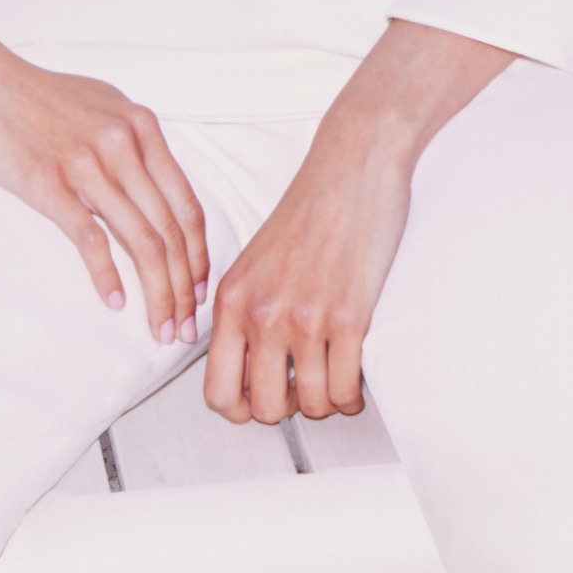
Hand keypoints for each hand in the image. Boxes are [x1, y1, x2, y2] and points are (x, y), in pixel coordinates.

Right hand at [0, 28, 209, 346]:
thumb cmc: (34, 94)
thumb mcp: (101, 105)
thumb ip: (132, 142)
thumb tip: (155, 187)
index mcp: (141, 127)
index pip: (186, 206)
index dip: (198, 256)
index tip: (197, 292)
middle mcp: (123, 144)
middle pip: (170, 231)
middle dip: (182, 288)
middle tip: (183, 329)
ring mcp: (87, 163)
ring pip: (140, 240)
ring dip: (156, 292)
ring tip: (158, 327)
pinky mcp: (49, 182)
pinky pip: (91, 239)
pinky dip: (108, 276)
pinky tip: (116, 301)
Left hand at [203, 18, 513, 426]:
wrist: (353, 163)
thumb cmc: (312, 208)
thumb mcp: (256, 260)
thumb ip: (244, 310)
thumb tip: (245, 368)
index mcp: (232, 299)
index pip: (216, 391)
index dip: (241, 408)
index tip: (262, 398)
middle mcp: (261, 313)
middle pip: (265, 409)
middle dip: (290, 406)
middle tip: (305, 384)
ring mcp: (305, 318)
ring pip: (313, 406)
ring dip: (328, 400)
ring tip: (335, 375)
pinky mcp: (348, 318)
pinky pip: (347, 391)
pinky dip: (353, 395)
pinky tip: (355, 375)